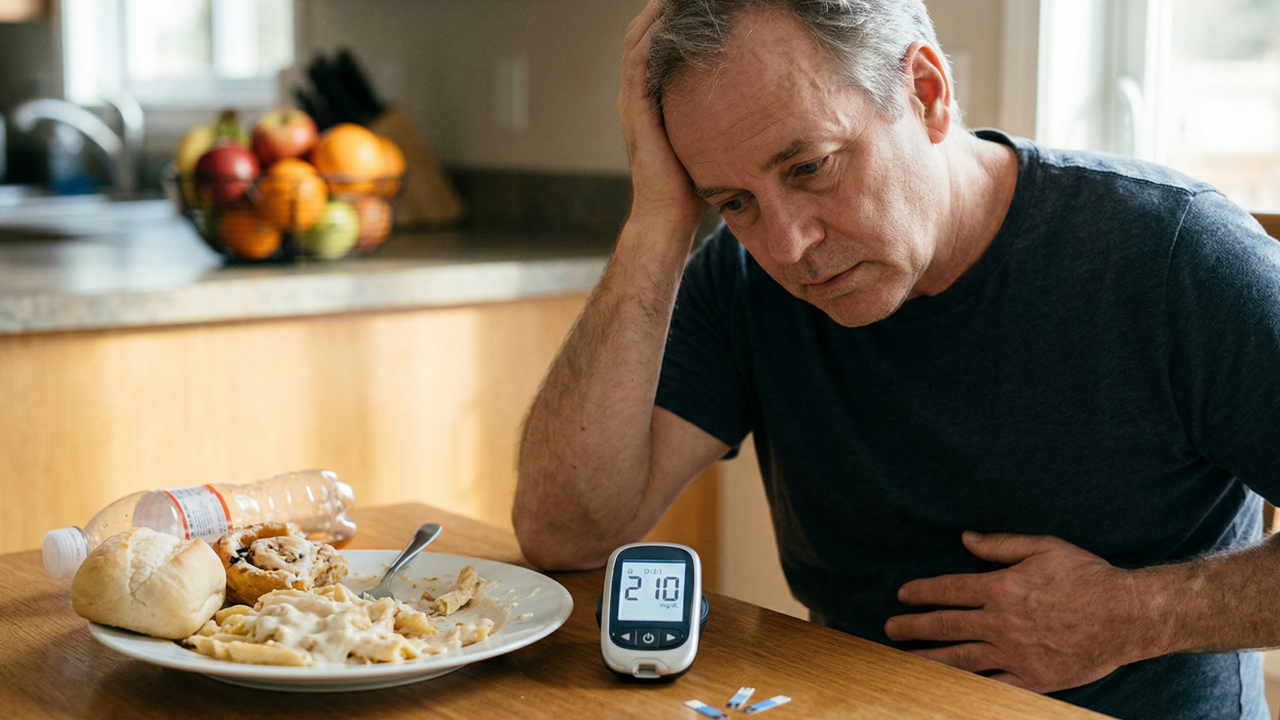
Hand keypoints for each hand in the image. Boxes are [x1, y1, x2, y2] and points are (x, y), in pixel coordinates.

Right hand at [618, 0, 706, 232]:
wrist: (668, 217)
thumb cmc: (693, 188)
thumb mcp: (710, 142)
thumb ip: (721, 120)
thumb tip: (757, 105)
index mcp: (651, 101)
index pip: (656, 47)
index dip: (671, 21)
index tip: (698, 5)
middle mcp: (637, 96)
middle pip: (643, 35)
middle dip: (662, 9)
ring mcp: (632, 101)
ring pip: (637, 39)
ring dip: (656, 12)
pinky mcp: (635, 109)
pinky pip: (639, 59)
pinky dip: (653, 33)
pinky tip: (672, 14)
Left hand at [884, 532, 1155, 693]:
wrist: (1127, 616)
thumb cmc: (1087, 576)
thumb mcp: (1043, 547)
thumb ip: (1000, 545)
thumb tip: (965, 539)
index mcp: (1002, 588)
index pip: (949, 590)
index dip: (922, 592)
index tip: (903, 594)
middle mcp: (1002, 622)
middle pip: (946, 626)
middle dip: (914, 626)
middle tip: (890, 628)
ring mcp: (1016, 653)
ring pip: (961, 659)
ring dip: (930, 658)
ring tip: (905, 660)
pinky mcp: (1033, 679)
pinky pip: (993, 684)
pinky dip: (969, 686)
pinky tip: (949, 686)